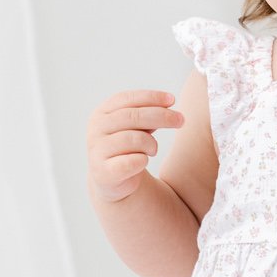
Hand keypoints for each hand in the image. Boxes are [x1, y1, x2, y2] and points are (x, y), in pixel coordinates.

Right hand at [87, 89, 183, 203]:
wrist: (112, 179)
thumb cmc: (128, 146)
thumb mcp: (136, 126)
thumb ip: (147, 114)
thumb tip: (169, 103)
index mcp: (101, 113)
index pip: (127, 99)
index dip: (151, 97)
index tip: (173, 100)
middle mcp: (96, 129)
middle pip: (133, 116)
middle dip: (161, 116)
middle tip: (181, 120)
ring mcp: (97, 150)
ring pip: (135, 139)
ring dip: (152, 144)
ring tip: (152, 150)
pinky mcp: (104, 172)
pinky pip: (133, 162)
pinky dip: (143, 160)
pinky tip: (143, 161)